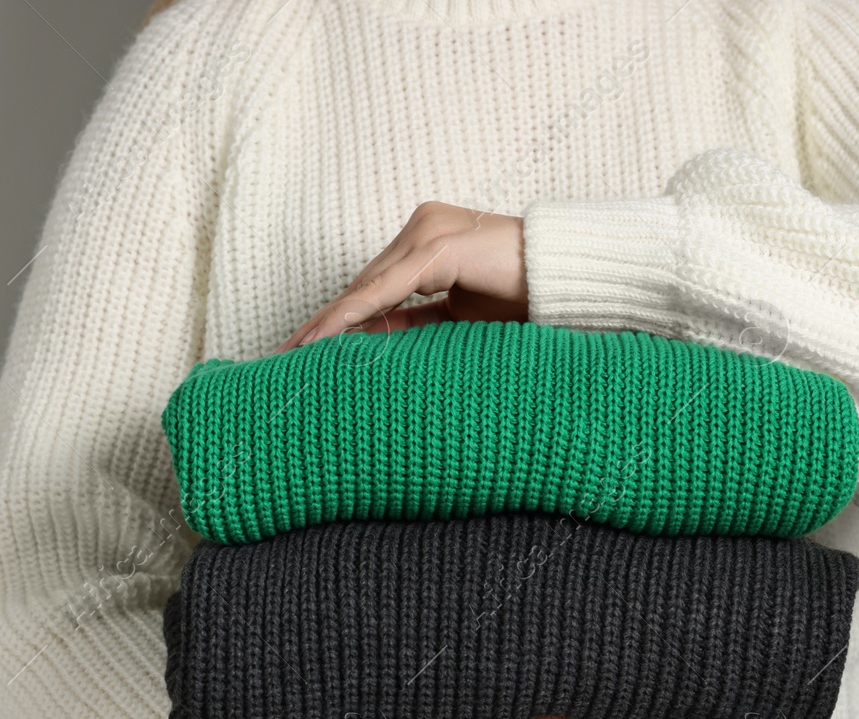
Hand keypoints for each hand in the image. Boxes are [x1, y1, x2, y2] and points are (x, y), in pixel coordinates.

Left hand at [279, 202, 527, 350]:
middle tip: (286, 353)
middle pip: (365, 283)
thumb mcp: (462, 316)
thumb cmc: (526, 299)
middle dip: (326, 321)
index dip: (341, 315)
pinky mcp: (440, 247)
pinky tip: (327, 336)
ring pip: (369, 286)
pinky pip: (388, 289)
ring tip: (297, 350)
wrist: (572, 279)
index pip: (376, 283)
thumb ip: (422, 323)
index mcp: (429, 237)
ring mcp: (430, 231)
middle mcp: (423, 225)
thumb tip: (379, 344)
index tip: (306, 345)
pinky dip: (355, 314)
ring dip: (330, 321)